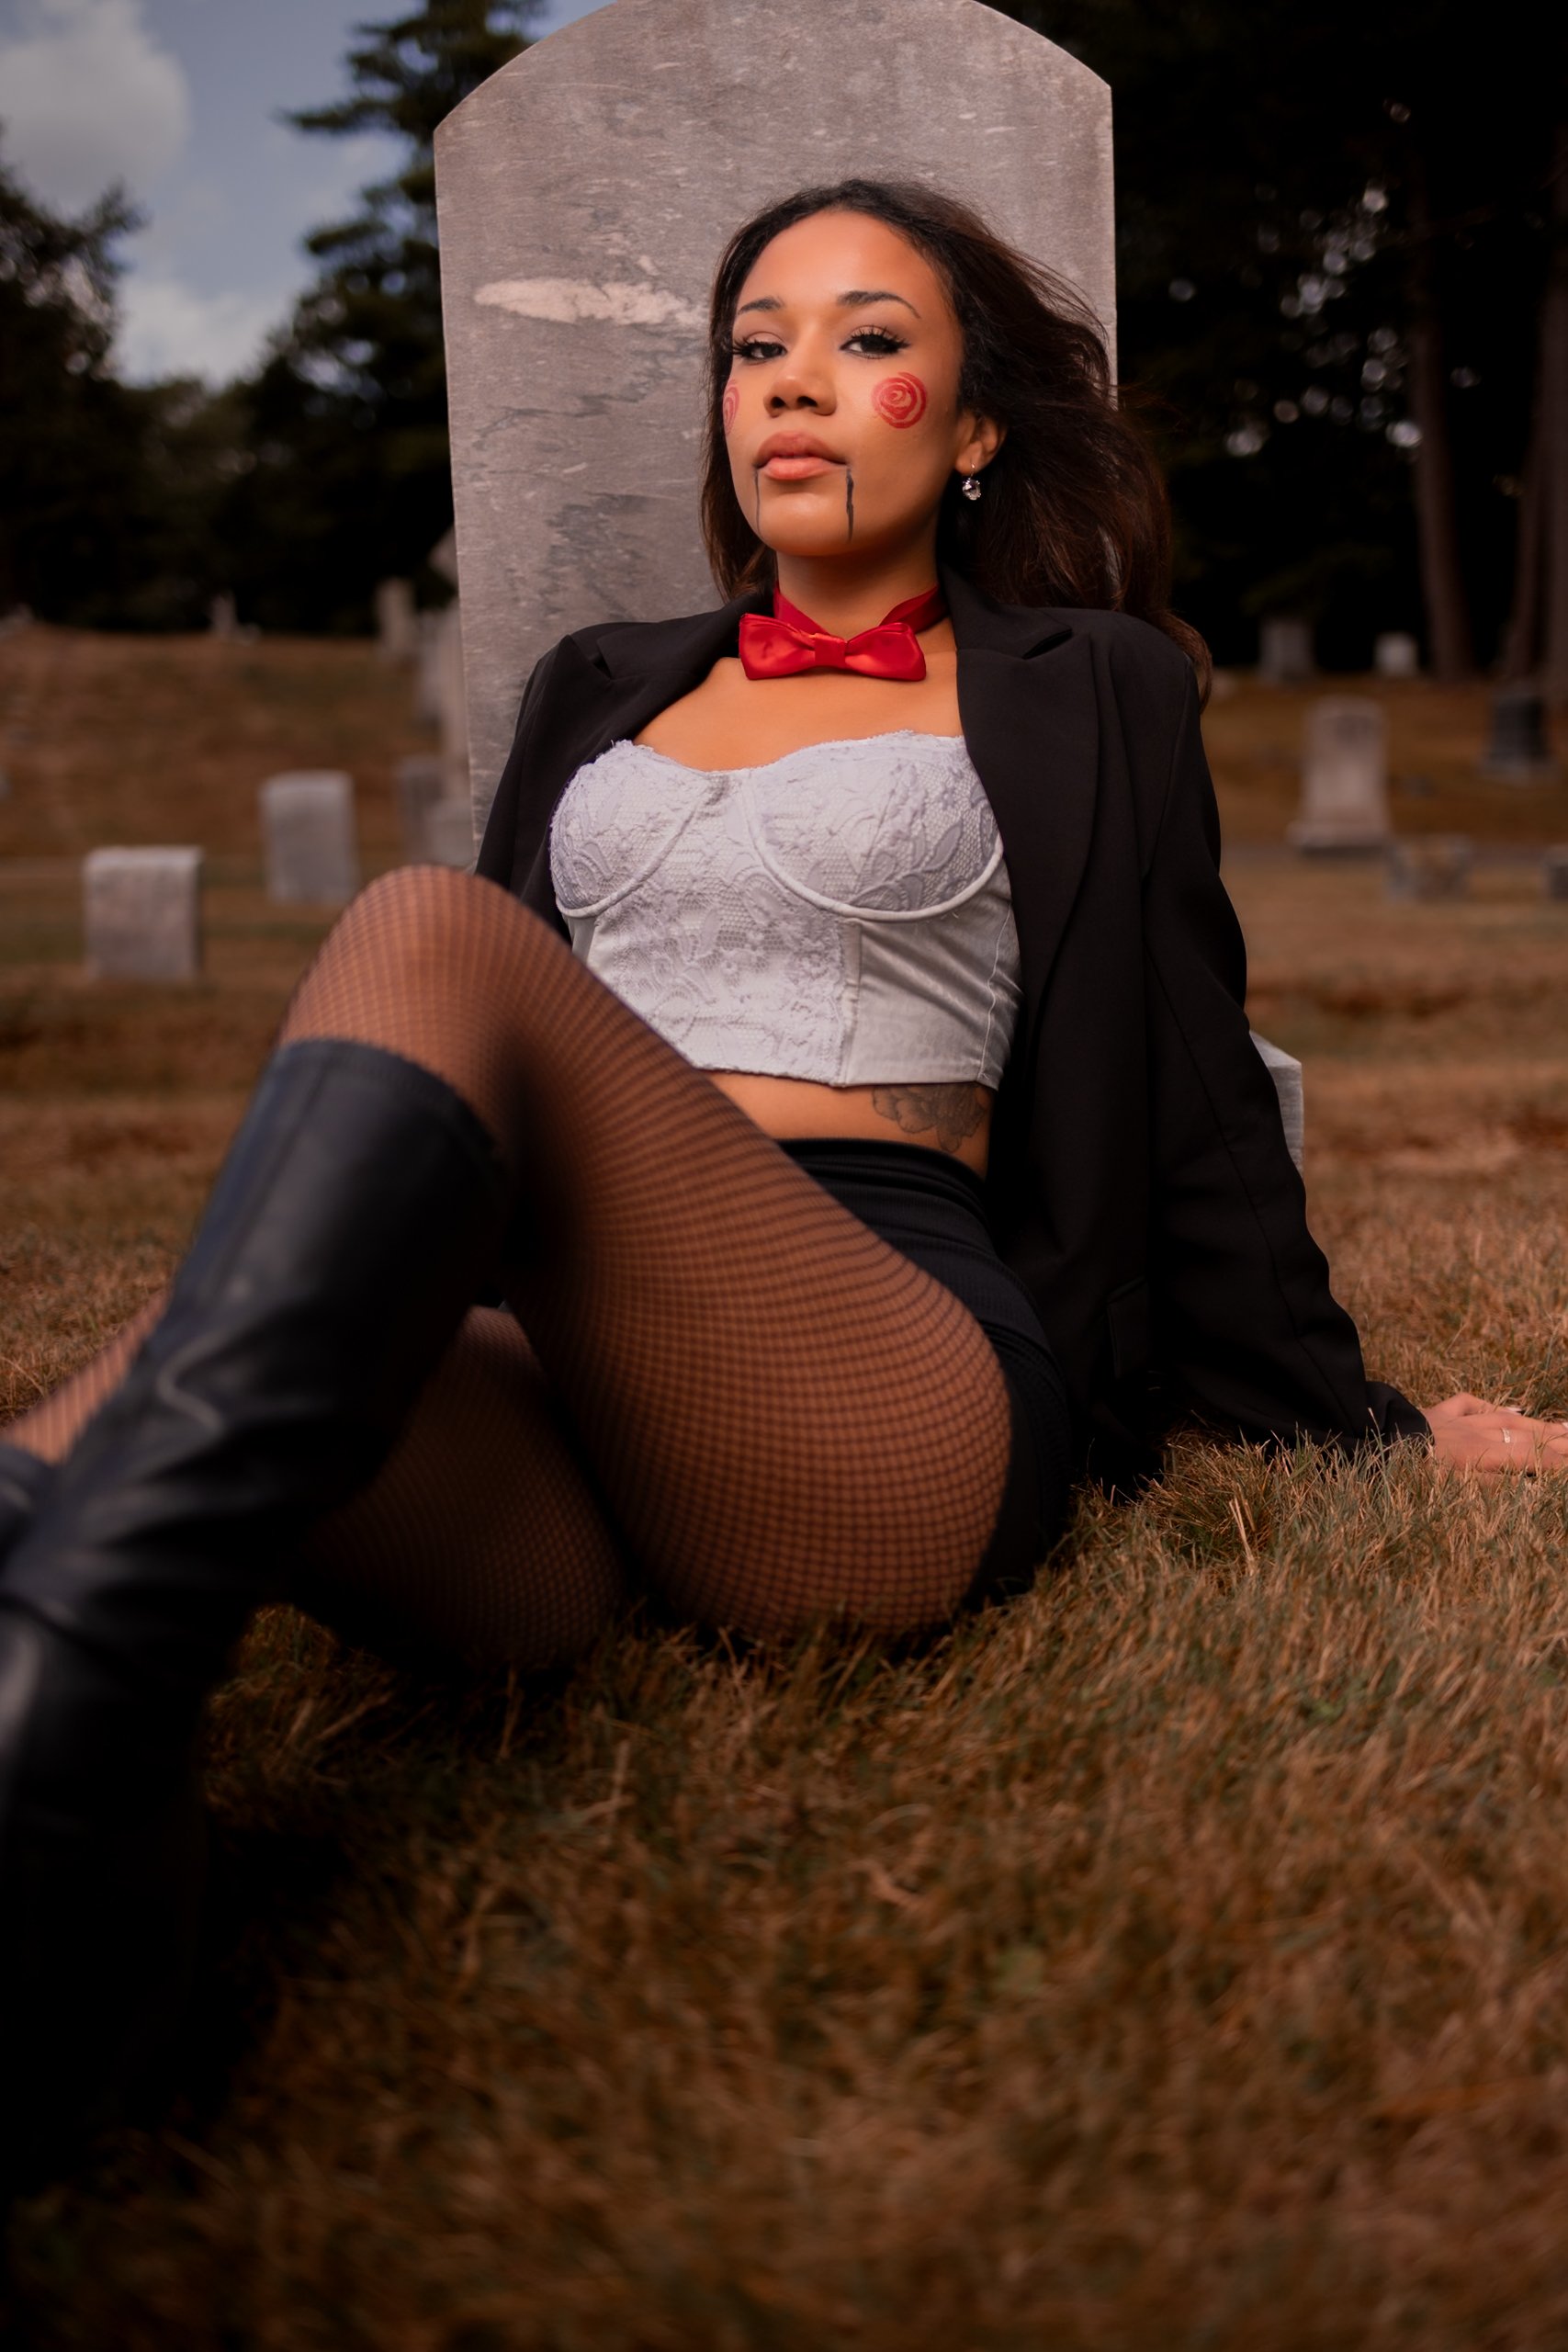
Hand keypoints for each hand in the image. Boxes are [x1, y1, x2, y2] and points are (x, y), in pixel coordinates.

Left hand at [1422, 1392, 1567, 1474]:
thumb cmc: (1412, 1473)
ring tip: (1562, 1427)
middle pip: (1524, 1436)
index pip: (1529, 1456)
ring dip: (1534, 1424)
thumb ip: (1492, 1485)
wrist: (1373, 1445)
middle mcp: (1474, 1434)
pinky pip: (1468, 1404)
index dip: (1555, 1462)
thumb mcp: (1454, 1488)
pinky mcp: (1437, 1413)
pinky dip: (1490, 1406)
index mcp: (1479, 1455)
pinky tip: (1512, 1410)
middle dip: (1555, 1440)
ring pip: (1504, 1419)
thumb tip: (1528, 1482)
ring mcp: (1456, 1420)